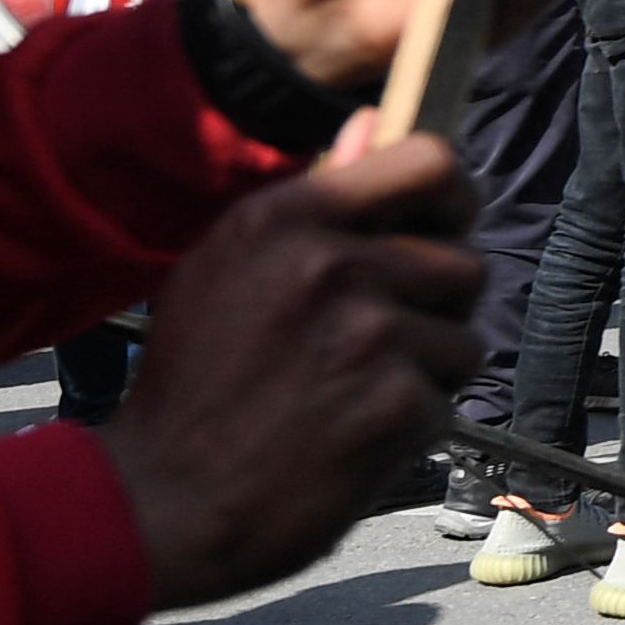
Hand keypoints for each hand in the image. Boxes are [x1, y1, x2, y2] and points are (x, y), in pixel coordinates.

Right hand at [109, 131, 488, 606]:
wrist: (161, 502)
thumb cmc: (193, 384)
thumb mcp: (225, 268)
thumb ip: (311, 197)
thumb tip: (372, 122)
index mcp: (286, 217)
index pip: (430, 162)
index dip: (452, 198)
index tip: (444, 228)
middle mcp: (332, 264)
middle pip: (462, 261)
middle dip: (435, 308)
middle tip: (377, 346)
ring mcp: (369, 336)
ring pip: (463, 338)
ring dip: (425, 373)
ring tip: (351, 396)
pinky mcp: (396, 405)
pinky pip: (446, 400)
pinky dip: (410, 428)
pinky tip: (349, 440)